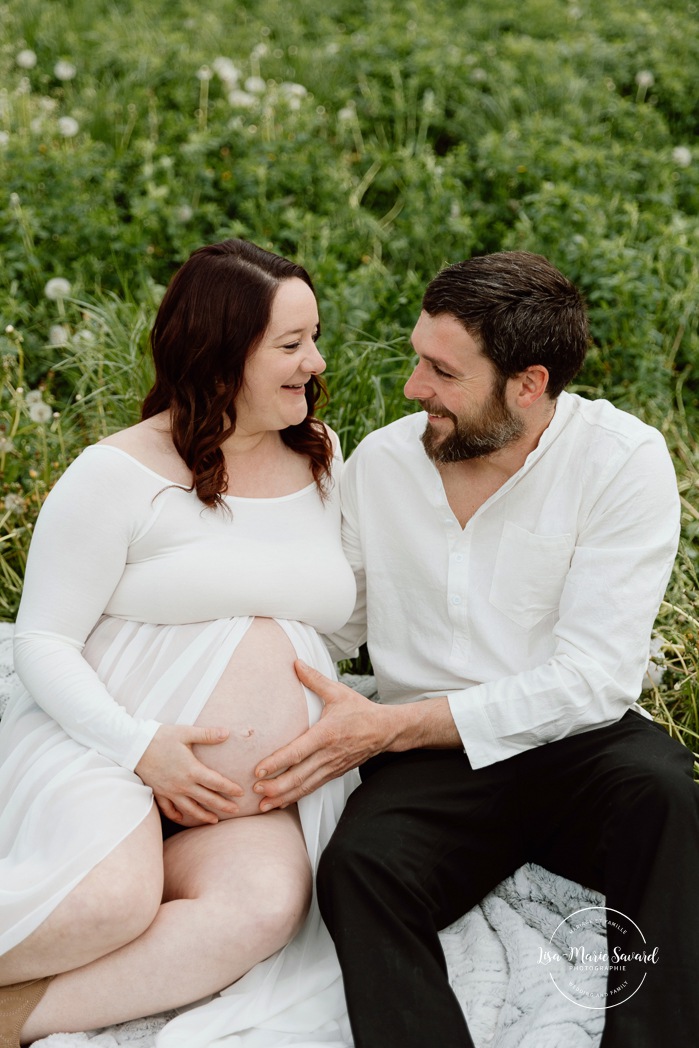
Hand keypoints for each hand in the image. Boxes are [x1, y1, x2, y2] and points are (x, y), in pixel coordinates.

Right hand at [135, 723, 243, 825]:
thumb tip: (227, 733)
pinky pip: (169, 809)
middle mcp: (182, 784)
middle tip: (235, 811)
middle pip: (207, 799)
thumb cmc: (160, 737)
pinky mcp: (158, 792)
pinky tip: (183, 818)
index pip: (216, 783)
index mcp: (192, 770)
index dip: (230, 788)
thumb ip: (207, 734)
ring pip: (190, 808)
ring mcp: (170, 791)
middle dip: (223, 806)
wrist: (133, 746)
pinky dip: (177, 815)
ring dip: (203, 816)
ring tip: (214, 820)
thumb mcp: (185, 732)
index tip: (240, 793)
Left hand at [252, 660, 400, 811]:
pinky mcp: (334, 773)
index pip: (298, 751)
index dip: (278, 762)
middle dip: (276, 786)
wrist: (385, 730)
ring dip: (283, 796)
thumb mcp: (338, 692)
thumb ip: (314, 679)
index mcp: (326, 734)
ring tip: (263, 805)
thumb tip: (295, 663)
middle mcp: (328, 754)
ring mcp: (332, 767)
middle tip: (255, 790)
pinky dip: (296, 797)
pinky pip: (312, 788)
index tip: (259, 769)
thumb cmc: (360, 710)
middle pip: (299, 776)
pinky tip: (281, 802)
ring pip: (305, 786)